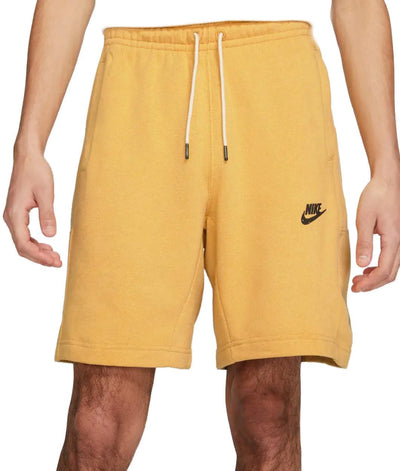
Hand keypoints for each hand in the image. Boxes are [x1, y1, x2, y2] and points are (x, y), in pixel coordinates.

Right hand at [3, 150, 61, 266]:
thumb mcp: (46, 194)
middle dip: (40, 257)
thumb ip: (47, 215)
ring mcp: (13, 217)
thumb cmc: (36, 172)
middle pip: (22, 247)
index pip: (23, 244)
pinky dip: (35, 243)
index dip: (39, 256)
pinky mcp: (18, 214)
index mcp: (15, 214)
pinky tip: (48, 246)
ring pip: (23, 242)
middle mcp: (11, 218)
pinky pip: (24, 234)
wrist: (28, 158)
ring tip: (55, 257)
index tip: (54, 261)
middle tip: (58, 263)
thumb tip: (50, 236)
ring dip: (38, 251)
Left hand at [352, 170, 399, 291]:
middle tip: (355, 287)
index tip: (356, 287)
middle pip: (390, 273)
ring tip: (358, 279)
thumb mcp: (364, 219)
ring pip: (392, 268)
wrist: (387, 181)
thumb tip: (361, 265)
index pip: (384, 271)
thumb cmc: (376, 196)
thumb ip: (364, 242)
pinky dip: (380, 268)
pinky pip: (391, 259)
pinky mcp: (396, 237)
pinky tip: (367, 267)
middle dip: (373, 284)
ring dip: (376, 277)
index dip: (370, 283)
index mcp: (393, 239)